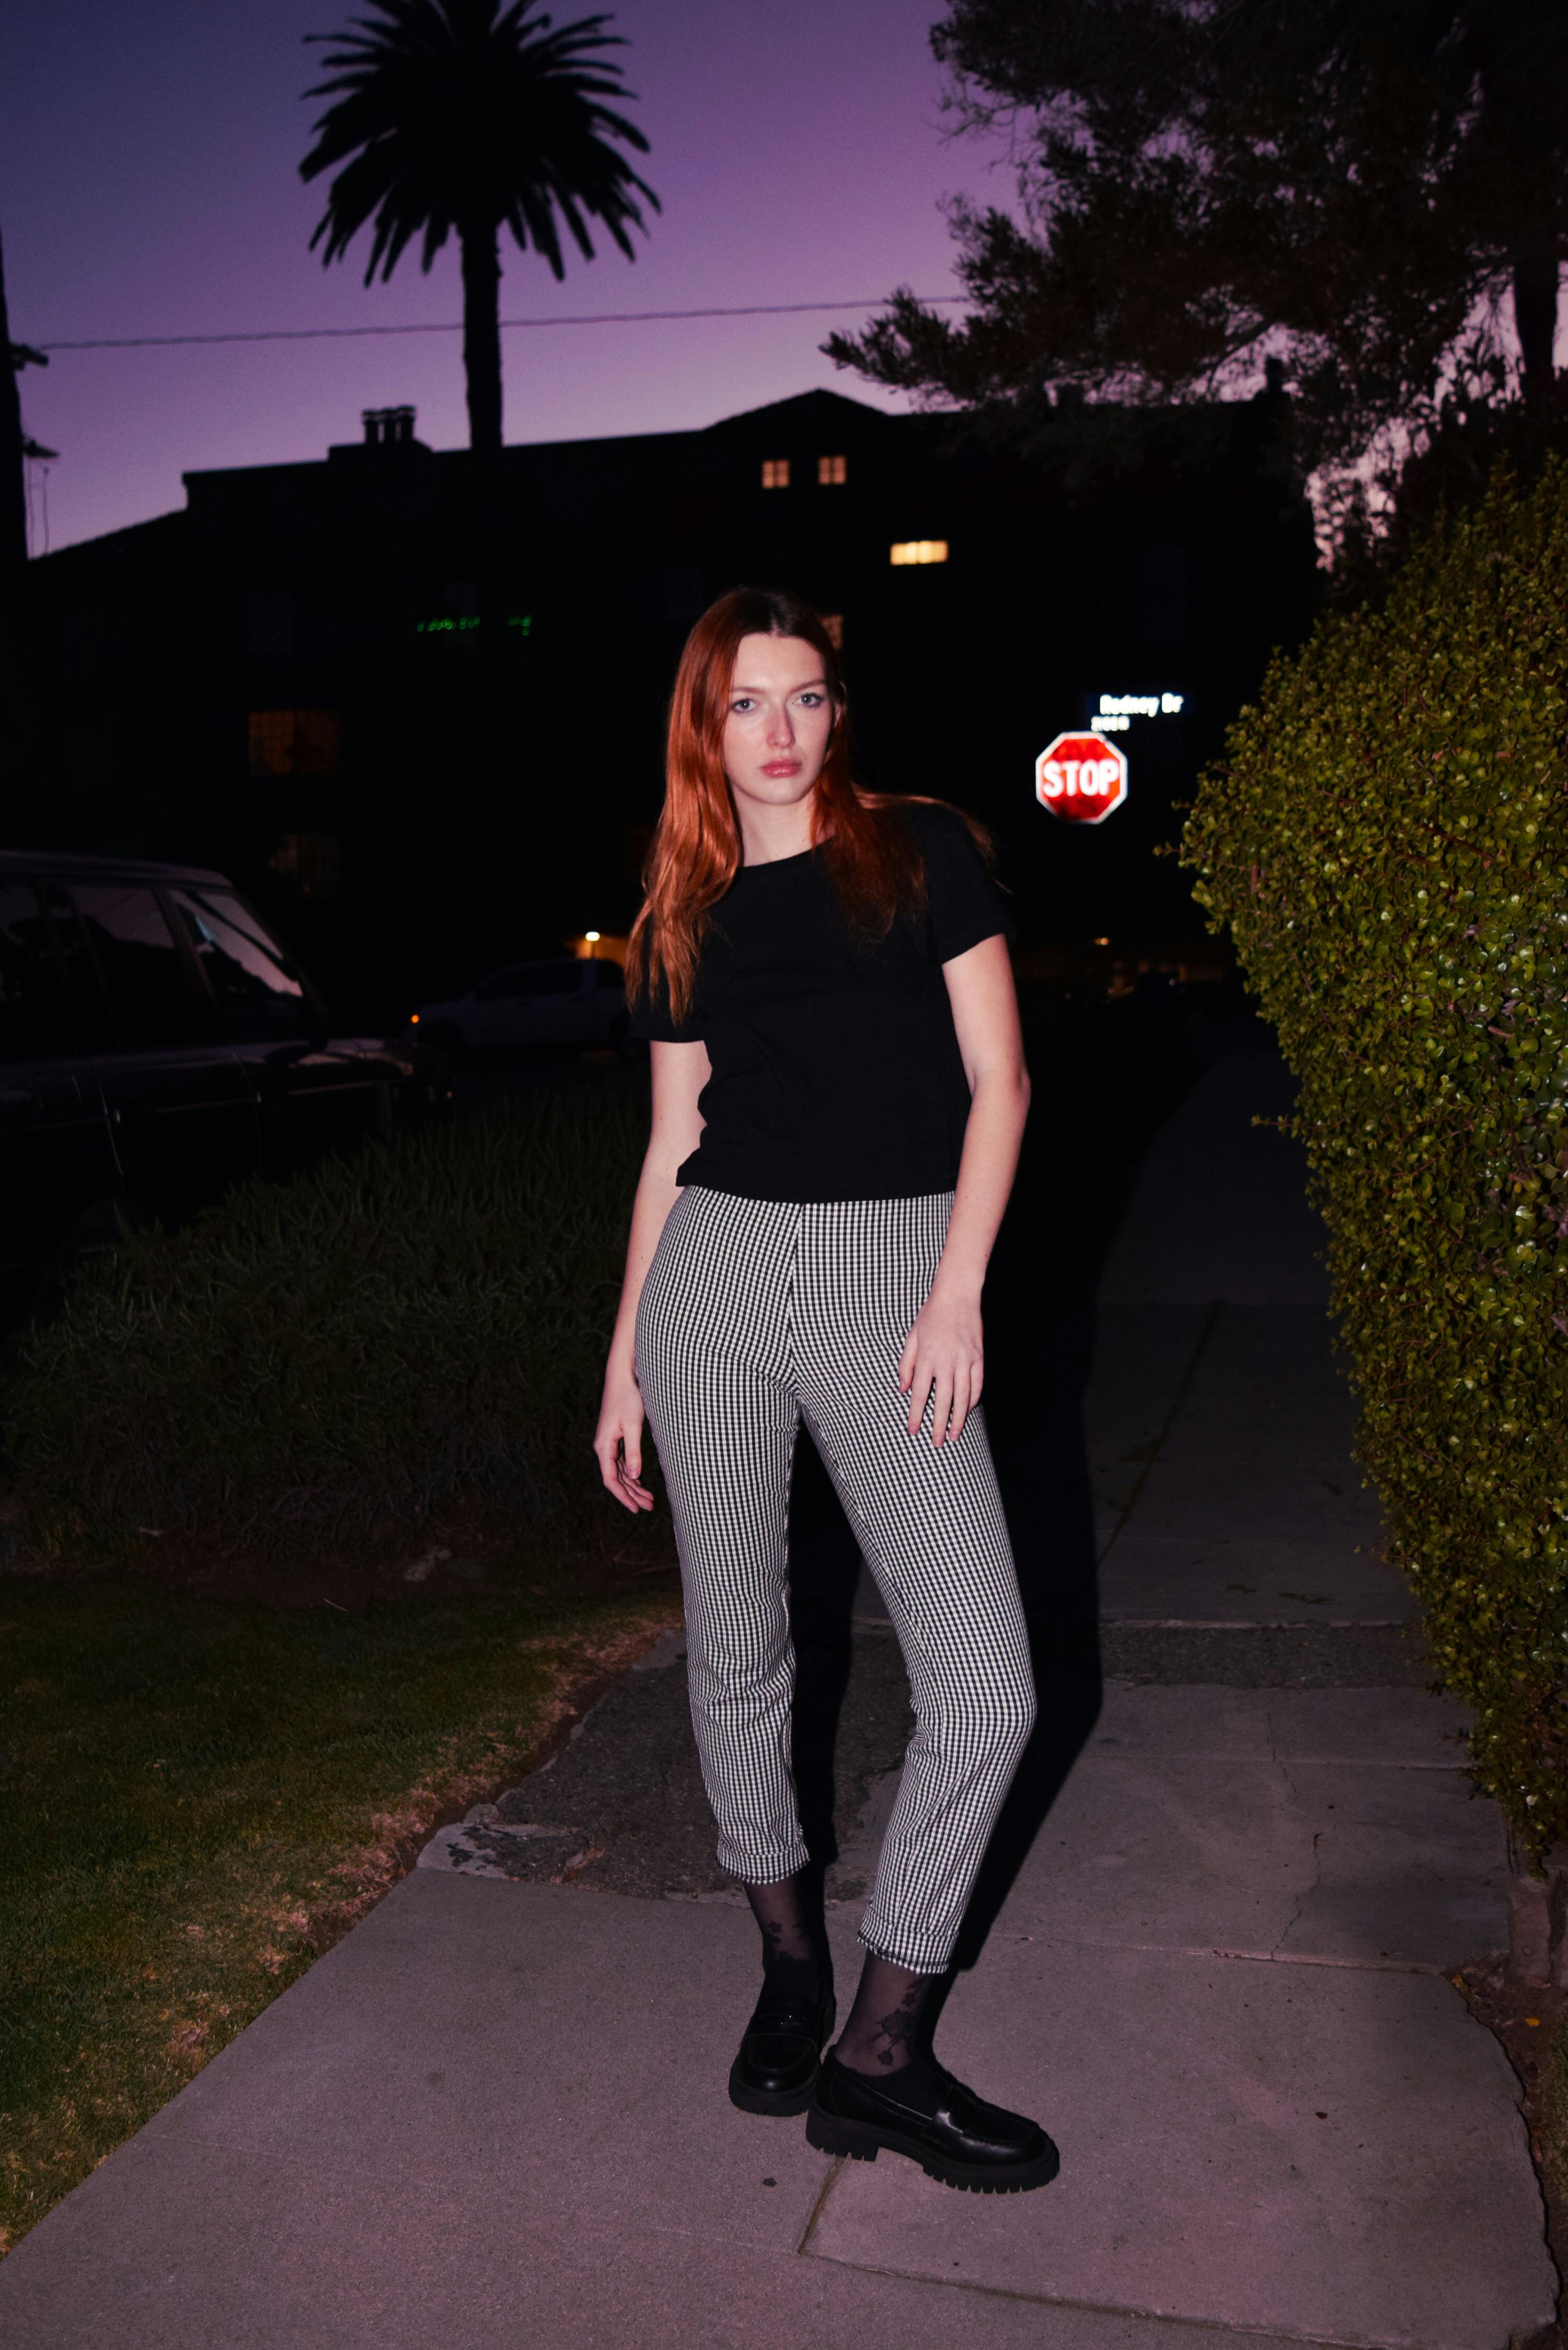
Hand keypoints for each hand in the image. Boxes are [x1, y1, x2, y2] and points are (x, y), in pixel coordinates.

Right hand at [594, 1364, 654, 1512]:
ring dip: (633, 1485)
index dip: (623, 1497)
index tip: (636, 1510)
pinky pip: (621, 1461)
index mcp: (604, 1446)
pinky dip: (631, 1472)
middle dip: (632, 1494)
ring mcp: (609, 1441)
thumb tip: (634, 1477)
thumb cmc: (628, 1398)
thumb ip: (633, 1452)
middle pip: (616, 1478)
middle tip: (649, 1506)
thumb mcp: (633, 1426)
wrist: (623, 1376)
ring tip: (649, 1498)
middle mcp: (603, 1446)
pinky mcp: (616, 1436)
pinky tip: (640, 1479)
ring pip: (620, 1470)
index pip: (611, 1480)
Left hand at [898, 1283, 982, 1447]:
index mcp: (926, 1358)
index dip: (916, 1414)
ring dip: (959, 1418)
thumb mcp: (911, 1338)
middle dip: (938, 1424)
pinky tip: (968, 1411)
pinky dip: (973, 1400)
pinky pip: (977, 1384)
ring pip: (963, 1397)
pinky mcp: (978, 1357)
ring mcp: (965, 1360)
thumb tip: (902, 1389)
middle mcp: (946, 1362)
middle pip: (943, 1401)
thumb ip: (906, 1365)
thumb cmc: (930, 1317)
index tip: (913, 1430)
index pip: (920, 1394)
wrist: (956, 1296)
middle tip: (936, 1443)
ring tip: (955, 1435)